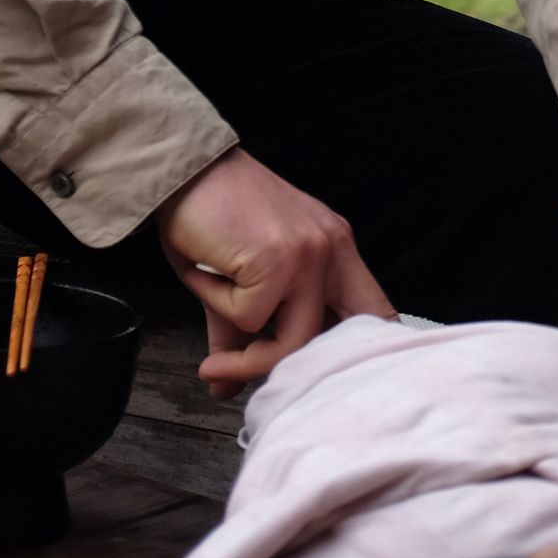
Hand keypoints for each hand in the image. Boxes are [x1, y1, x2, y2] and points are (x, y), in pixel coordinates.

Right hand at [156, 148, 393, 397]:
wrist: (181, 167)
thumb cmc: (209, 214)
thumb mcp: (236, 281)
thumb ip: (240, 336)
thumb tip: (224, 390)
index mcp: (336, 249)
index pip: (376, 313)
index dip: (361, 356)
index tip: (326, 383)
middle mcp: (332, 249)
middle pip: (334, 345)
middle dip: (278, 367)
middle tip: (231, 371)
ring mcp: (309, 254)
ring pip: (293, 342)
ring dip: (242, 348)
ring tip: (211, 312)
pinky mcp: (277, 260)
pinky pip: (250, 317)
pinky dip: (217, 301)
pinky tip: (206, 268)